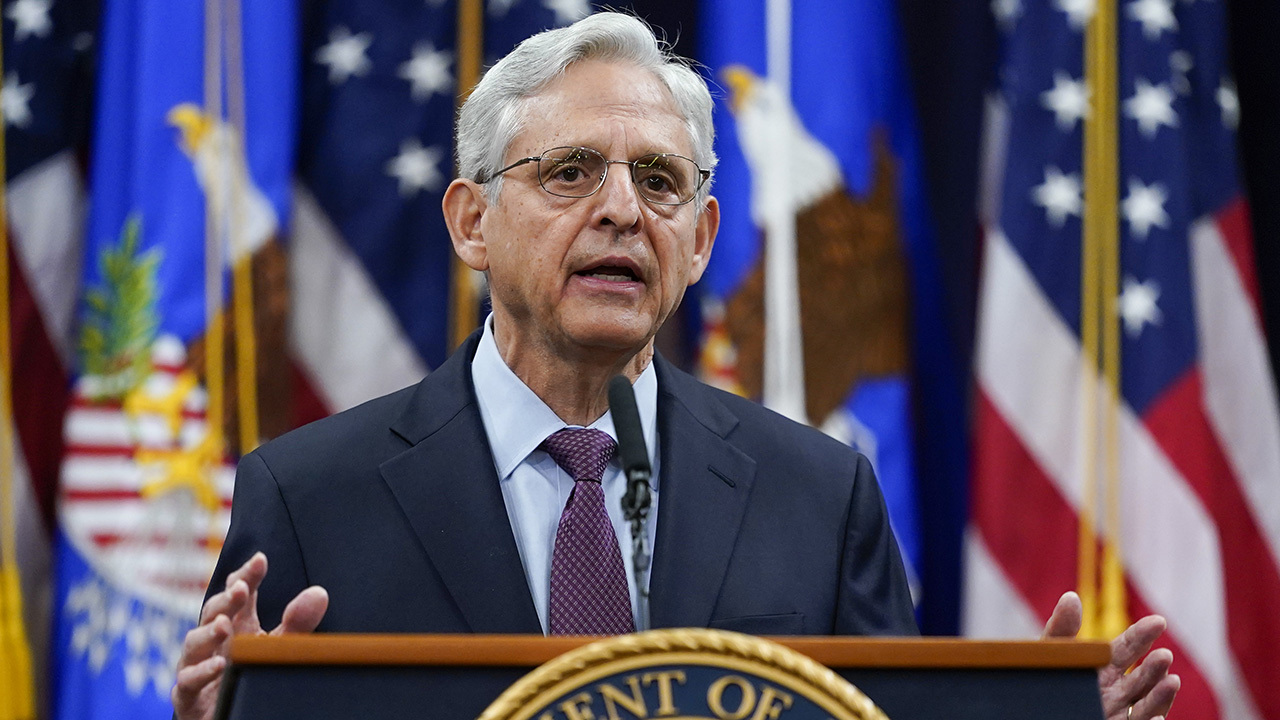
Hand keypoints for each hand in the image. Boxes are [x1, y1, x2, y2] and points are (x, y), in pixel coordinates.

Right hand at [171, 552, 328, 719]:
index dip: (246, 575)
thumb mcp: (279, 648)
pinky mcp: (189, 697)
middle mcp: (214, 641)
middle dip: (225, 599)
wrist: (233, 716)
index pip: (238, 592)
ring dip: (208, 632)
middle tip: (240, 589)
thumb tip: (319, 593)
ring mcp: (197, 666)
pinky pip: (188, 682)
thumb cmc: (252, 675)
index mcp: (238, 624)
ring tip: (224, 624)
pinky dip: (201, 672)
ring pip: (194, 643)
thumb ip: (297, 622)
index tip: (260, 560)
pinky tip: (219, 665)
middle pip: (214, 612)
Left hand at [1043, 591, 1180, 719]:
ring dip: (1160, 694)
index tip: (1158, 621)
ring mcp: (1118, 714)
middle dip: (1154, 667)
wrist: (1031, 711)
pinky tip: (1156, 718)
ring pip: (1146, 705)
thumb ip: (1061, 630)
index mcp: (1102, 668)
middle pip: (1141, 678)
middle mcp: (1115, 692)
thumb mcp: (1051, 657)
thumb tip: (1071, 597)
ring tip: (1171, 680)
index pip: (1127, 649)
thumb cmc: (1041, 686)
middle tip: (1163, 655)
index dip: (1142, 635)